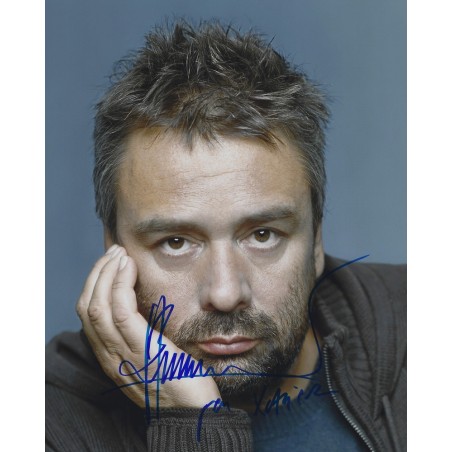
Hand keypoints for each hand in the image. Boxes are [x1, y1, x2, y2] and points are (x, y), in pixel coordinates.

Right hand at [76, 245, 220, 408]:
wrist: (195, 413)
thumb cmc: (180, 382)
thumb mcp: (152, 357)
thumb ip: (140, 336)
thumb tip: (142, 308)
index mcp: (111, 357)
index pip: (88, 315)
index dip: (95, 285)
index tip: (111, 264)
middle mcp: (110, 356)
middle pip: (86, 307)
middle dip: (97, 274)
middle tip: (114, 253)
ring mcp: (123, 354)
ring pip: (97, 305)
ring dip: (107, 274)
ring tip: (120, 254)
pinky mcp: (142, 349)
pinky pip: (121, 310)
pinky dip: (120, 284)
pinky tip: (130, 268)